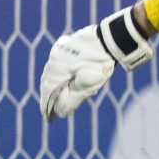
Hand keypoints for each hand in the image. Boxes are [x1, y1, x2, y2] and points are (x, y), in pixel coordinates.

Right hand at [39, 6, 154, 119]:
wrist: (111, 40)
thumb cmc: (101, 65)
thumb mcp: (89, 86)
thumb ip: (74, 100)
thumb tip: (61, 112)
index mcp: (57, 69)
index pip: (48, 91)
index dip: (46, 106)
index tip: (48, 118)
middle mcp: (54, 58)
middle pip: (46, 81)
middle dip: (48, 97)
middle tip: (50, 111)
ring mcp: (58, 49)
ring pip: (50, 70)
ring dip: (51, 84)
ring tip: (54, 98)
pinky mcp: (64, 44)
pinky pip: (55, 62)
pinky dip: (56, 73)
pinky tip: (60, 79)